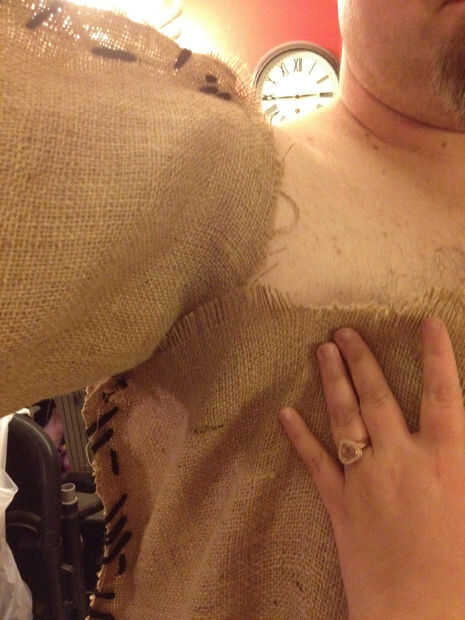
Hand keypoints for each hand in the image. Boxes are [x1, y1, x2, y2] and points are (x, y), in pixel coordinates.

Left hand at [279, 318, 464, 619]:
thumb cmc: (462, 575)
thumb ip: (460, 462)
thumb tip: (458, 439)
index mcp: (447, 462)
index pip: (444, 396)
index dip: (437, 356)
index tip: (426, 322)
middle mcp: (403, 461)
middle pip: (379, 397)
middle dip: (362, 360)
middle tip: (344, 330)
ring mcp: (367, 480)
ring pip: (345, 418)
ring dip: (333, 381)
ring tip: (320, 350)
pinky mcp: (340, 505)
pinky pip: (317, 463)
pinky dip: (300, 437)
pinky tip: (284, 413)